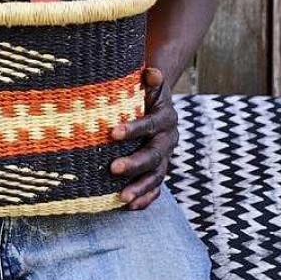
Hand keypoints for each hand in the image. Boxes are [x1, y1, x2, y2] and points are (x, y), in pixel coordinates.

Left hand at [109, 66, 177, 210]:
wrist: (156, 105)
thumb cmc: (144, 93)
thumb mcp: (148, 84)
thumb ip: (150, 80)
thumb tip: (151, 72)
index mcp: (166, 118)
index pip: (151, 124)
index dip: (133, 129)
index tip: (111, 133)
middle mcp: (168, 140)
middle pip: (154, 155)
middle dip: (134, 163)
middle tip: (113, 168)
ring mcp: (165, 158)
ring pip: (156, 176)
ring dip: (140, 188)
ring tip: (122, 198)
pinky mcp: (159, 171)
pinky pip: (155, 188)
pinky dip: (145, 198)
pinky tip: (129, 207)